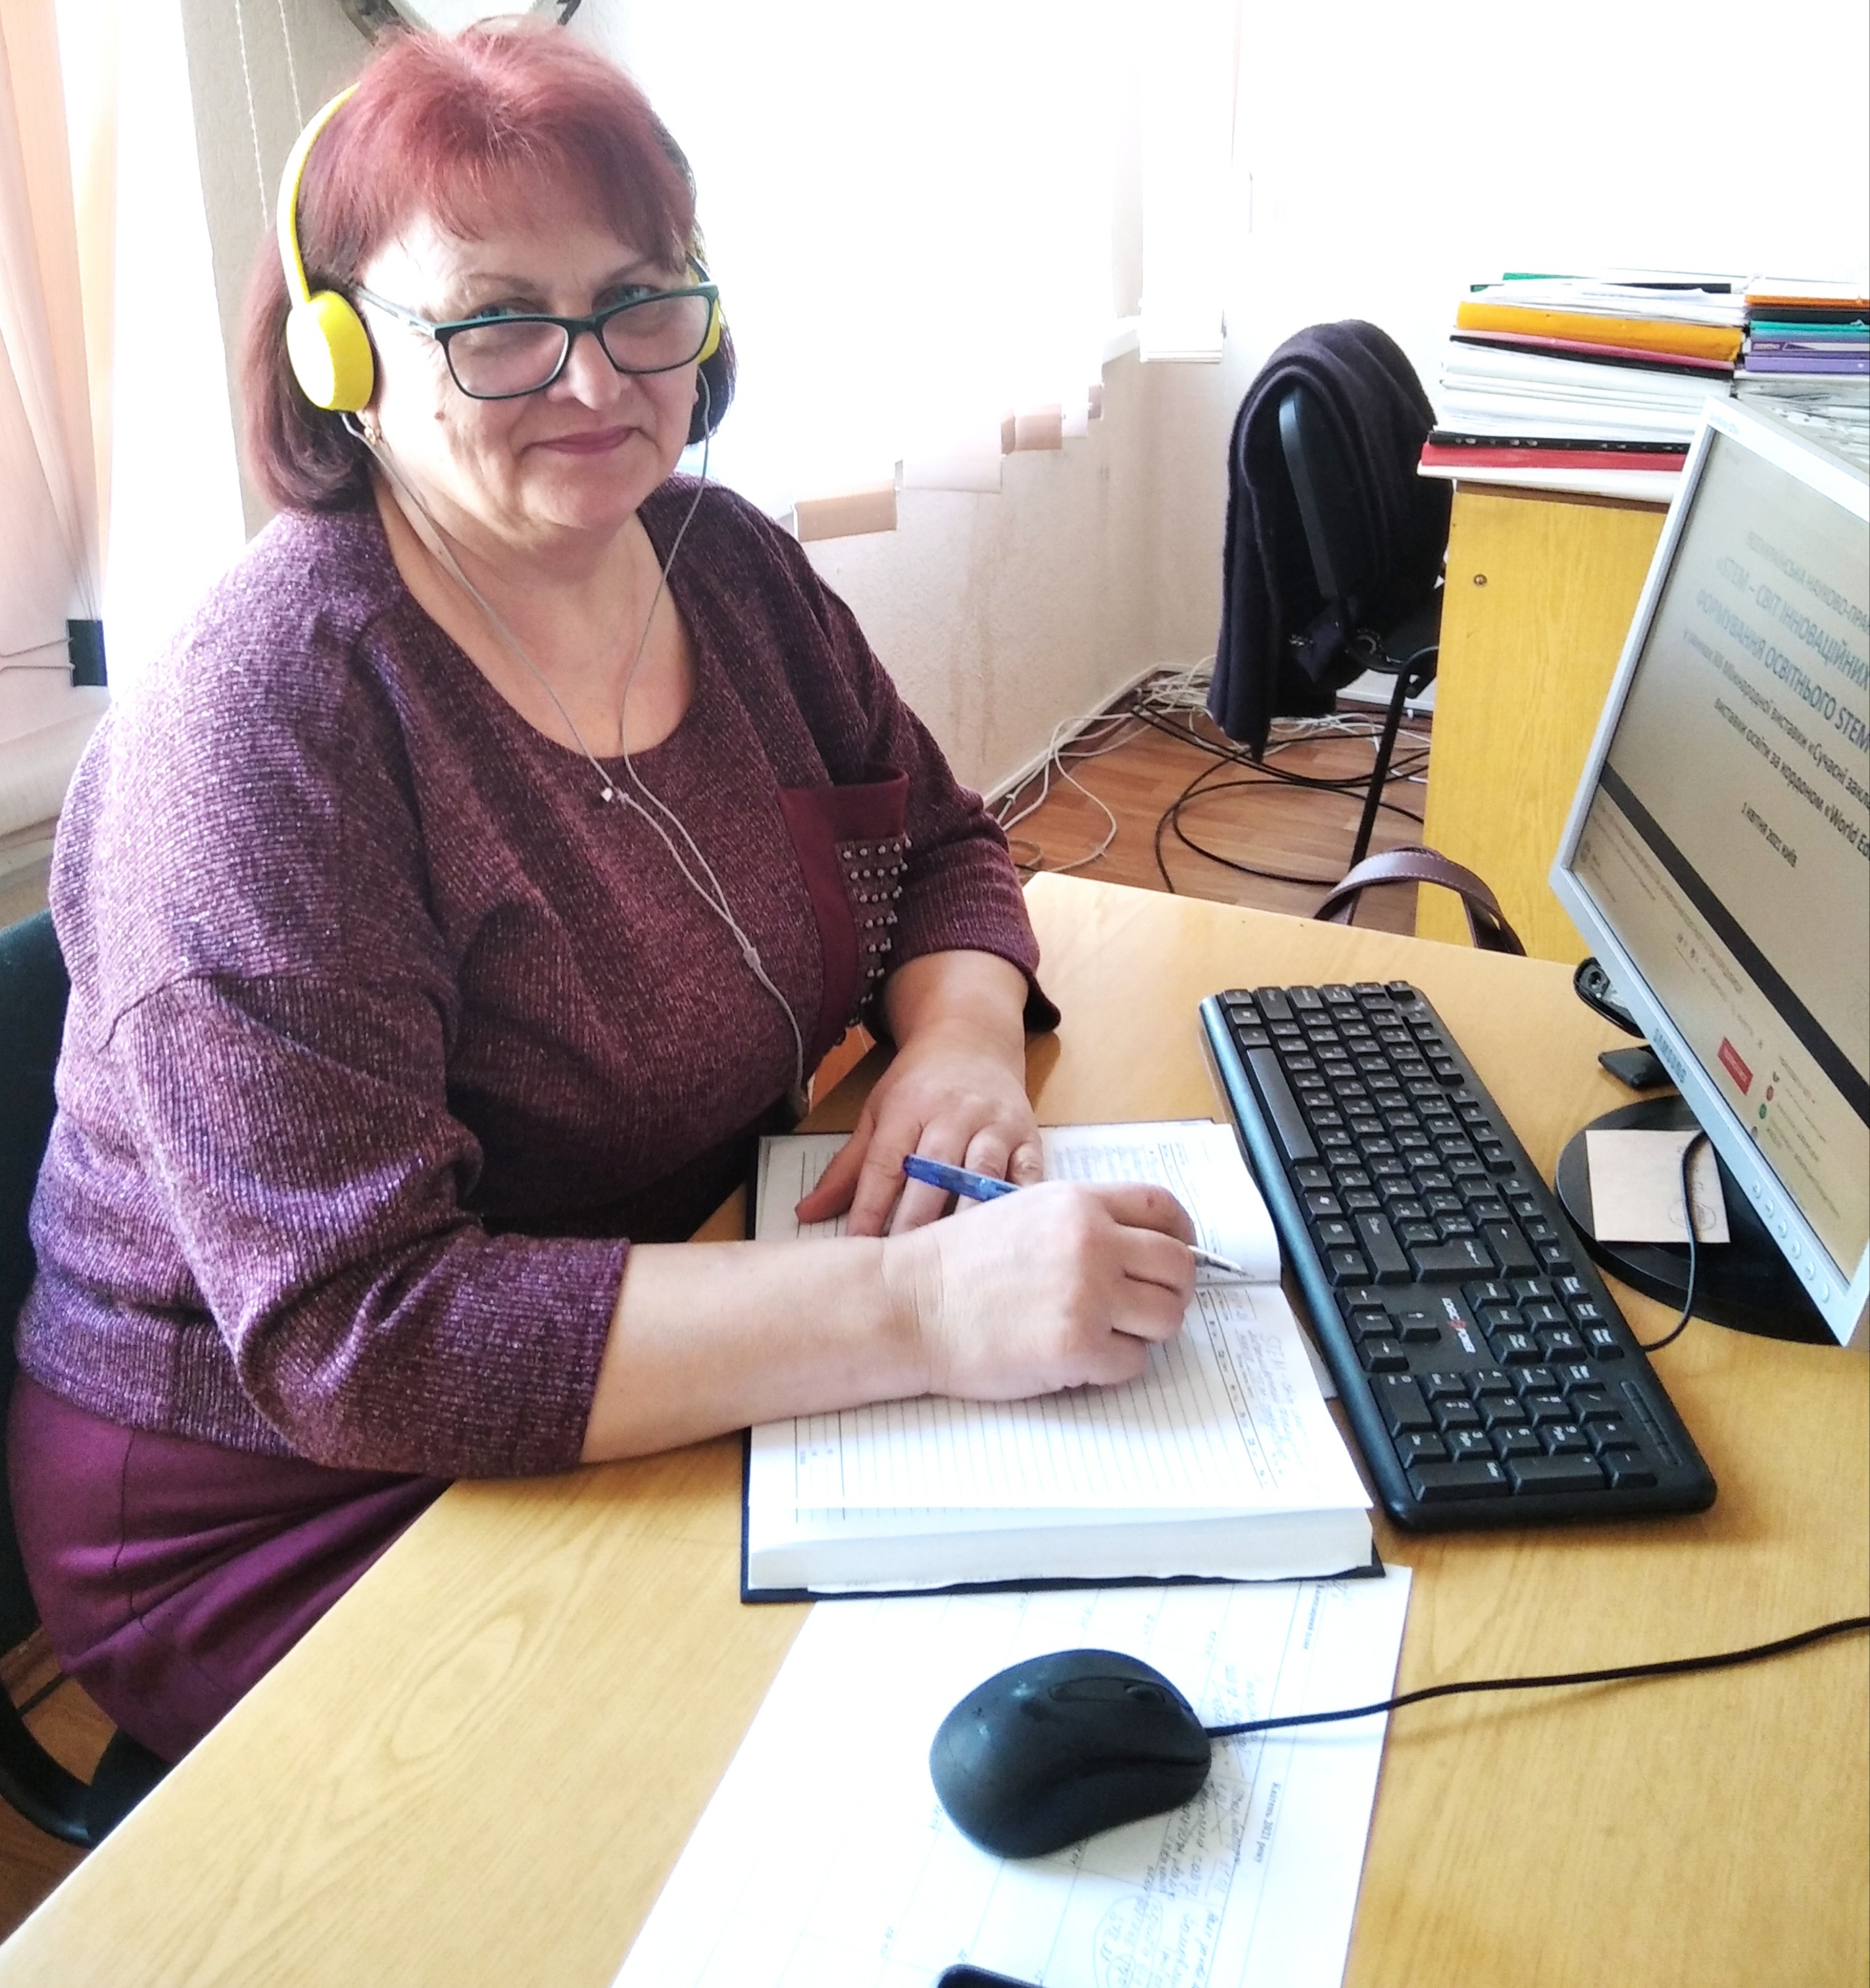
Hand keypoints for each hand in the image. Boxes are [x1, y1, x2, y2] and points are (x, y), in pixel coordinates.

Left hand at [796, 951, 1040, 1236]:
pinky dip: (1019, 1206)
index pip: (886, 1163)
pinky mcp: (1028, 1136)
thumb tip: (806, 1213)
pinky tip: (1007, 1239)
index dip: (871, 1207)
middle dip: (916, 1220)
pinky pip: (1028, 1175)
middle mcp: (953, 1114)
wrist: (974, 1038)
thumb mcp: (877, 1113)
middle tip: (903, 1267)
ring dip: (966, 1219)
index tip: (858, 1246)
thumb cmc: (919, 1085)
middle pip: (934, 1173)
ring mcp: (995, 1124)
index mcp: (908, 1107)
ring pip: (981, 1175)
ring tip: (951, 1262)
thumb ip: (847, 1168)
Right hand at [880, 1181, 1197, 1398]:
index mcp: (1078, 1204)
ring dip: (1144, 1332)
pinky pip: (1132, 1363)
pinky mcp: (1076, 1347)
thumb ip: (1082, 1222)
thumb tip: (1139, 1248)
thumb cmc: (958, 1264)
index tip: (1176, 1257)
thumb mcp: (1024, 1213)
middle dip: (1170, 1292)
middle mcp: (1090, 1242)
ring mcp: (1086, 1295)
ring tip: (1105, 1334)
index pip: (1164, 1210)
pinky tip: (1075, 1357)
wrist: (910, 1304)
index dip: (1183, 1237)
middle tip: (1142, 1308)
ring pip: (1166, 1318)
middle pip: (1178, 1267)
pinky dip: (1112, 1367)